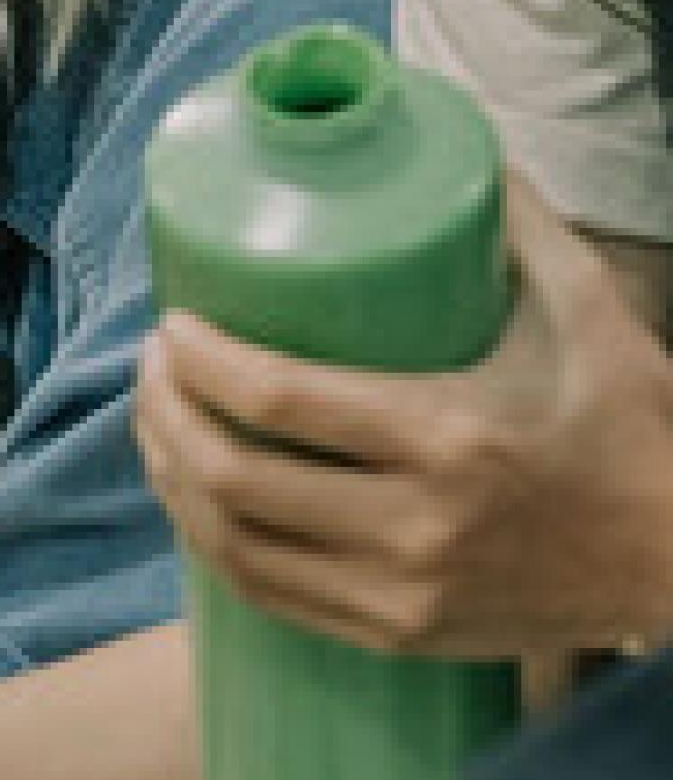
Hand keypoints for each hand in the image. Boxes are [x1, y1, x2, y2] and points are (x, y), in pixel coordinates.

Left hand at [137, 182, 672, 659]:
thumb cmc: (637, 429)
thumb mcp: (592, 313)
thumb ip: (522, 225)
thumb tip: (457, 144)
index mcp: (452, 437)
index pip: (280, 400)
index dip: (201, 361)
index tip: (172, 325)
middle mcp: (414, 525)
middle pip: (233, 475)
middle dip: (165, 415)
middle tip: (155, 368)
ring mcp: (396, 593)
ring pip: (231, 543)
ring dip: (170, 481)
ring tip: (159, 423)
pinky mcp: (391, 635)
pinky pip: (265, 594)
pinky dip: (211, 542)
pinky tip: (194, 498)